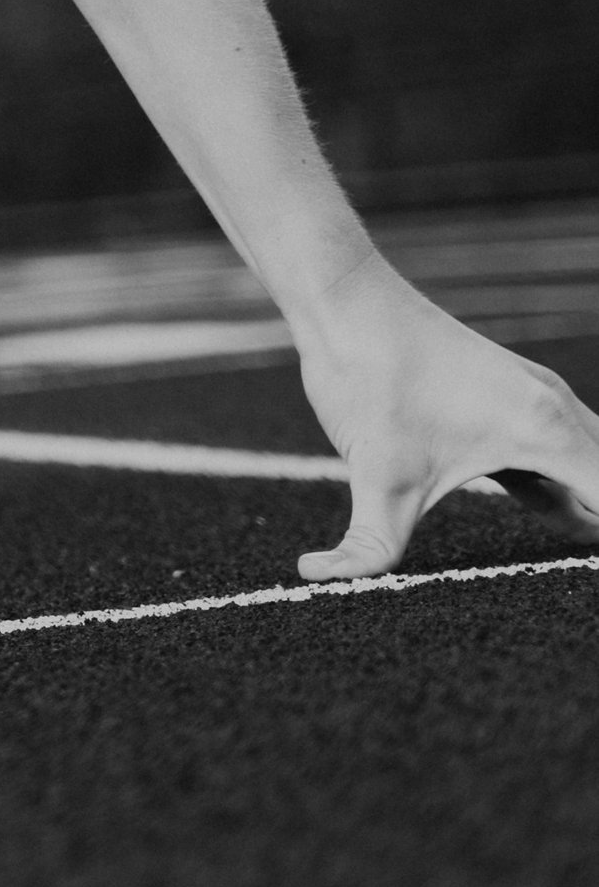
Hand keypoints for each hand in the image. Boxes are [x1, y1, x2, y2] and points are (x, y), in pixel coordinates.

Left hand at [293, 253, 598, 581]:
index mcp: (546, 430)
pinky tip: (555, 520)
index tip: (587, 585)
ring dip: (588, 511)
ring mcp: (535, 399)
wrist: (344, 301)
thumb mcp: (378, 477)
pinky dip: (566, 487)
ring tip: (574, 561)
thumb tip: (317, 578)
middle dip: (595, 532)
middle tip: (578, 581)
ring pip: (589, 467)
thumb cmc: (368, 378)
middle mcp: (554, 410)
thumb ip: (368, 547)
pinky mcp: (510, 398)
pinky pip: (560, 451)